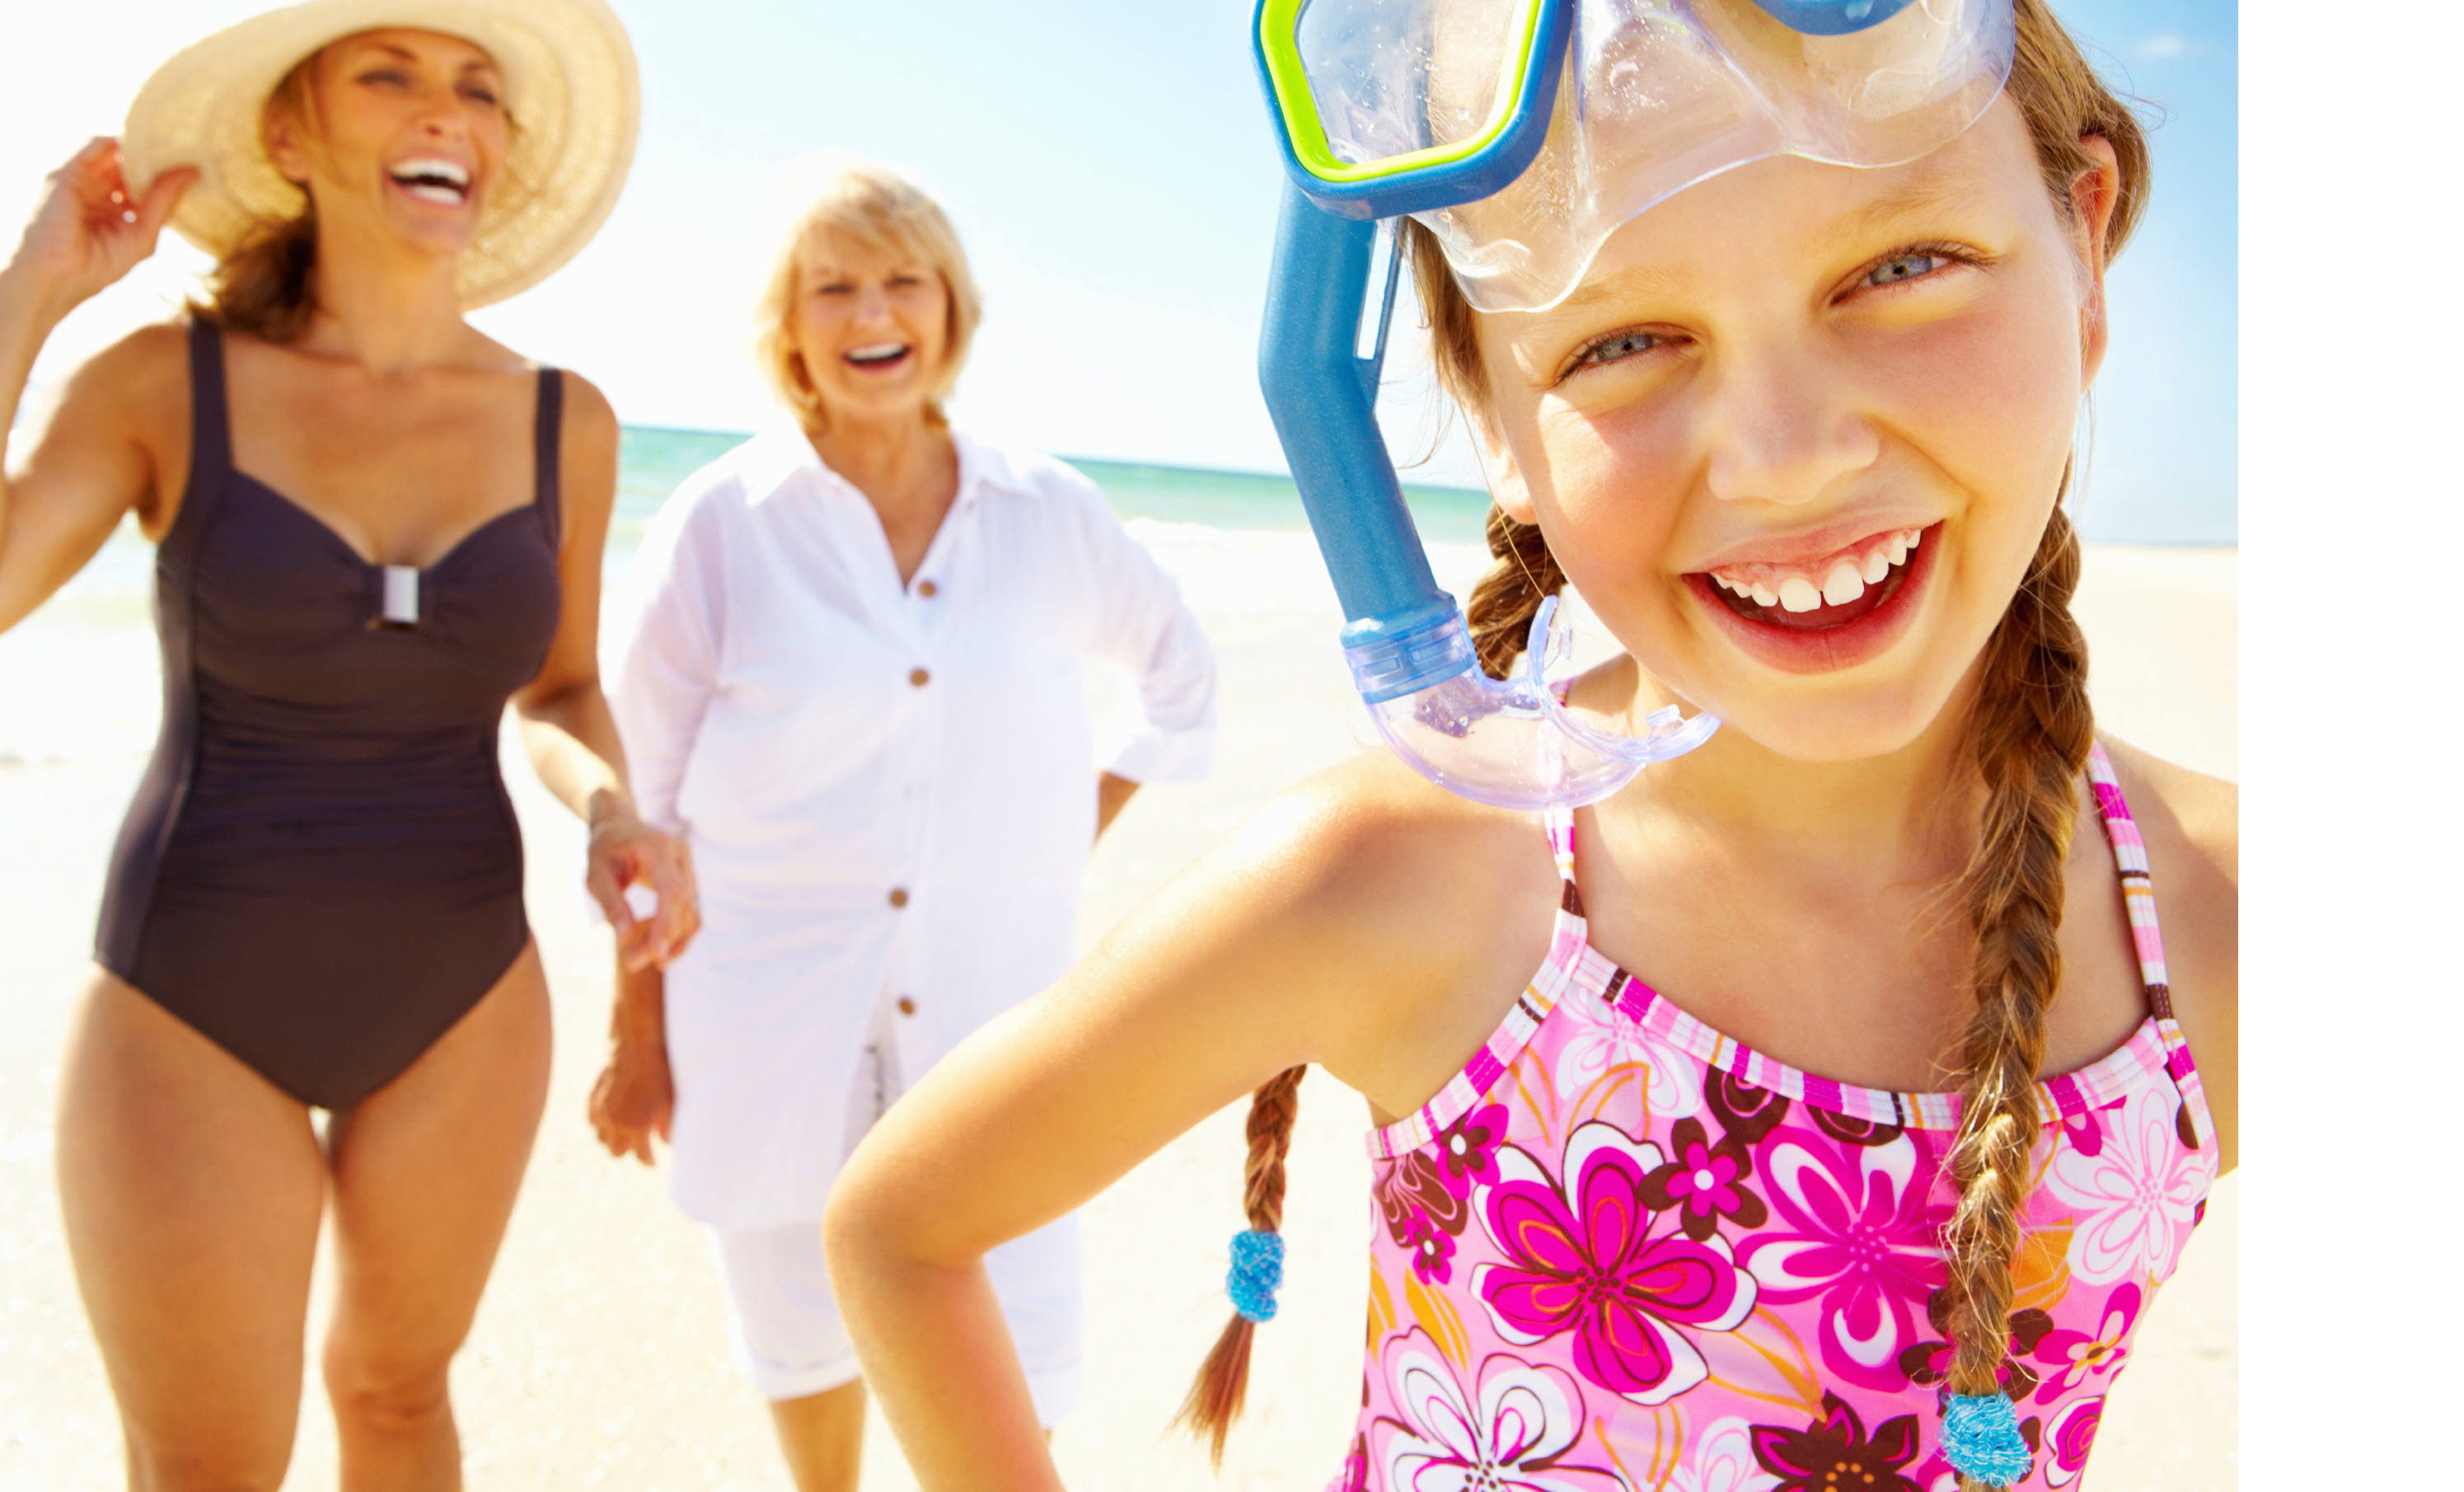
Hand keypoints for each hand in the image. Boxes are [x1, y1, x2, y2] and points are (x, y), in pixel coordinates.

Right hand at [8, 139, 196, 319]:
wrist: (62, 274)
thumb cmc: (101, 264)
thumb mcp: (144, 232)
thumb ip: (164, 201)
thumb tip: (192, 172)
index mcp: (116, 211)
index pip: (144, 186)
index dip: (166, 176)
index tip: (194, 163)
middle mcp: (100, 194)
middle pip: (131, 167)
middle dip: (156, 158)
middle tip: (188, 144)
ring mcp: (84, 182)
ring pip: (115, 154)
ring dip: (140, 145)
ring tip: (170, 137)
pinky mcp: (70, 173)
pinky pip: (95, 147)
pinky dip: (118, 140)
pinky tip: (142, 139)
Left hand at [585, 803, 699, 970]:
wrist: (618, 827)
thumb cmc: (604, 850)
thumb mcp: (595, 875)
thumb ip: (611, 903)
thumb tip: (625, 938)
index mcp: (657, 847)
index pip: (672, 891)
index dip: (666, 925)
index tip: (653, 955)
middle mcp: (681, 855)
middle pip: (684, 906)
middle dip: (662, 939)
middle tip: (632, 962)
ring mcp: (689, 866)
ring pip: (692, 913)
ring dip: (672, 941)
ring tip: (641, 958)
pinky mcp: (689, 879)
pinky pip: (691, 912)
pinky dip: (677, 933)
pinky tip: (658, 948)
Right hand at [589, 1034, 673, 1164]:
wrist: (636, 1048)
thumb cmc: (658, 1074)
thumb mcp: (670, 1102)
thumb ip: (669, 1127)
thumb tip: (666, 1143)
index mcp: (637, 1127)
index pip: (641, 1157)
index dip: (649, 1161)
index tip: (654, 1161)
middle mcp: (615, 1124)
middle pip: (617, 1153)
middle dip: (630, 1151)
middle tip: (640, 1146)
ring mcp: (601, 1112)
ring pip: (602, 1140)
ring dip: (614, 1139)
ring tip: (627, 1132)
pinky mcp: (592, 1101)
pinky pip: (593, 1123)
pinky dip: (601, 1125)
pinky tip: (613, 1118)